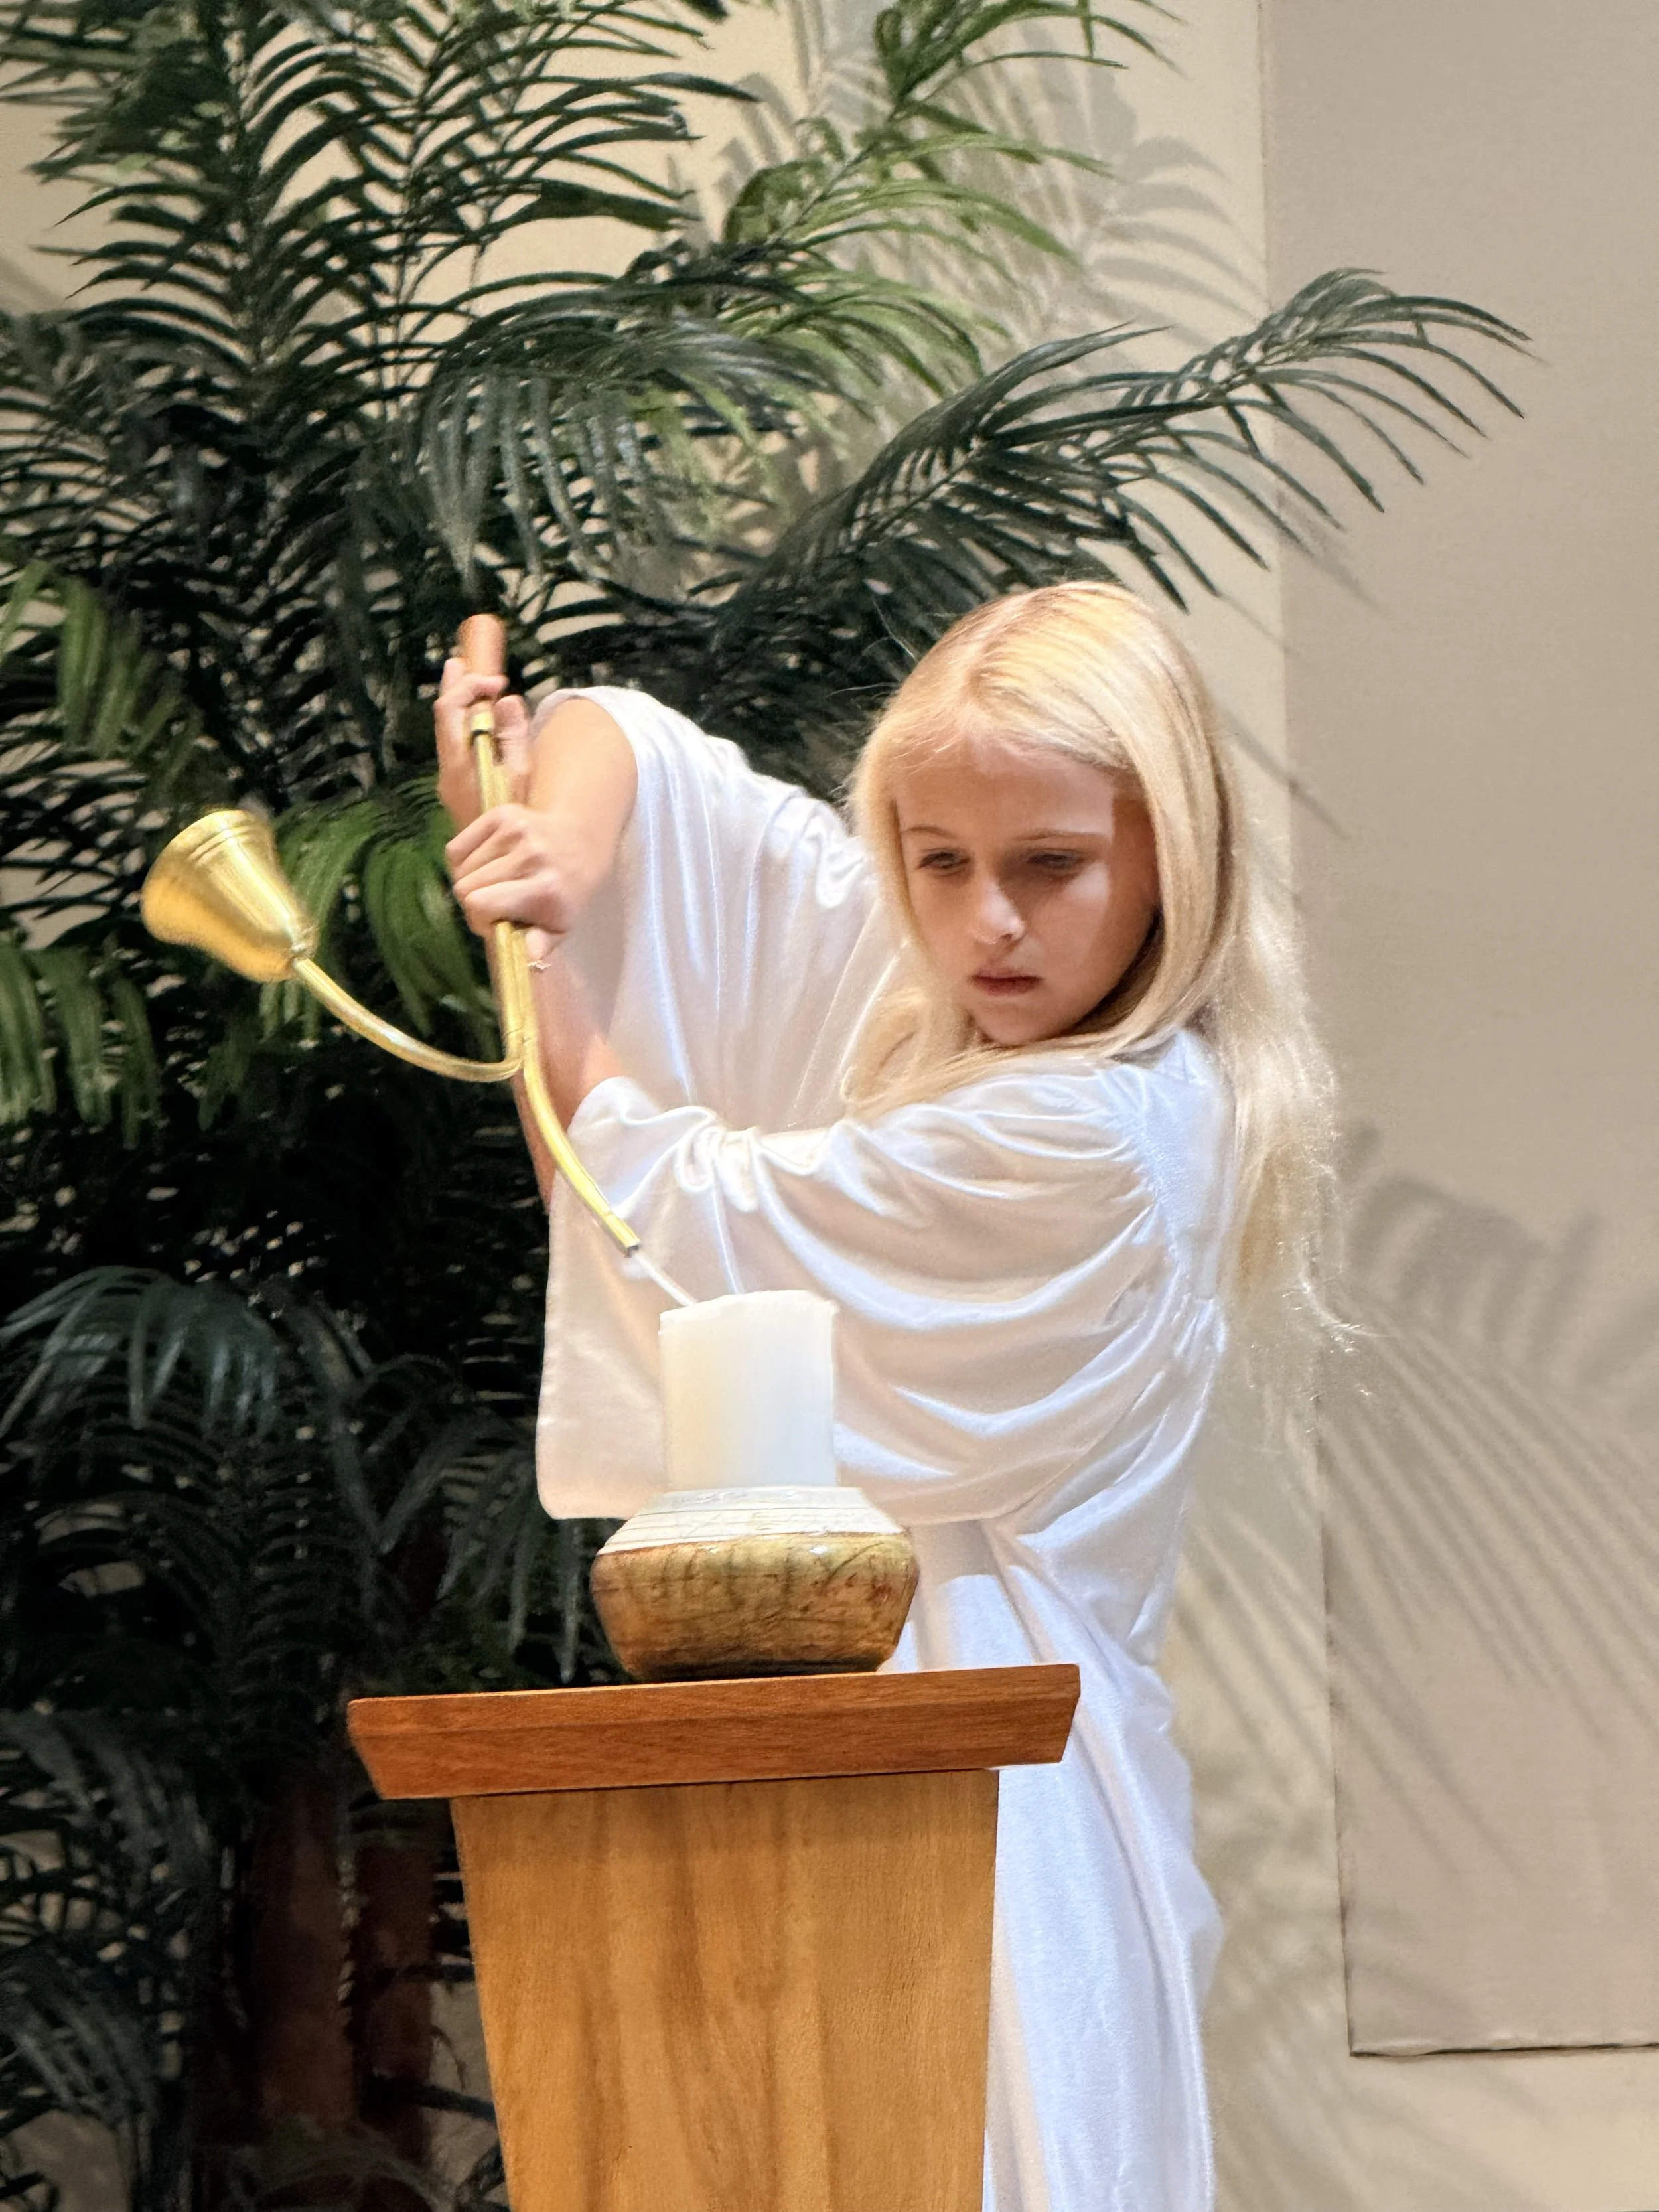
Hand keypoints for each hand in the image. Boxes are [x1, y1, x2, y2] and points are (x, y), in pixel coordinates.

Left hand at [434, 658, 531, 829]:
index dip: (469, 687)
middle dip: (454, 686)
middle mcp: (447, 769)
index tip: (495, 683)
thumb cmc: (513, 824)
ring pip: (447, 730)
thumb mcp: (521, 779)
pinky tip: (478, 719)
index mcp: (460, 763)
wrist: (494, 865)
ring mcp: (448, 779)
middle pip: (442, 716)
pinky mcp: (455, 787)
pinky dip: (464, 724)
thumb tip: (508, 701)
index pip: (451, 710)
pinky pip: (455, 745)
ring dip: (458, 704)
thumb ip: (513, 738)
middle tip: (460, 662)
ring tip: (467, 680)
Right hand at [446, 804, 595, 938]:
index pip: (480, 904)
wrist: (581, 843)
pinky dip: (463, 861)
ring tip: (494, 884)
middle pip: (464, 887)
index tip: (493, 924)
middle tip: (495, 905)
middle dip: (474, 903)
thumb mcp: (561, 927)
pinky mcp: (501, 814)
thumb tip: (528, 954)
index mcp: (545, 888)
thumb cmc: (566, 893)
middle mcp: (530, 855)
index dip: (479, 920)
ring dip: (470, 882)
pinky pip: (457, 847)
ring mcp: (515, 830)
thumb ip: (541, 945)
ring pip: (459, 868)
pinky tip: (486, 865)